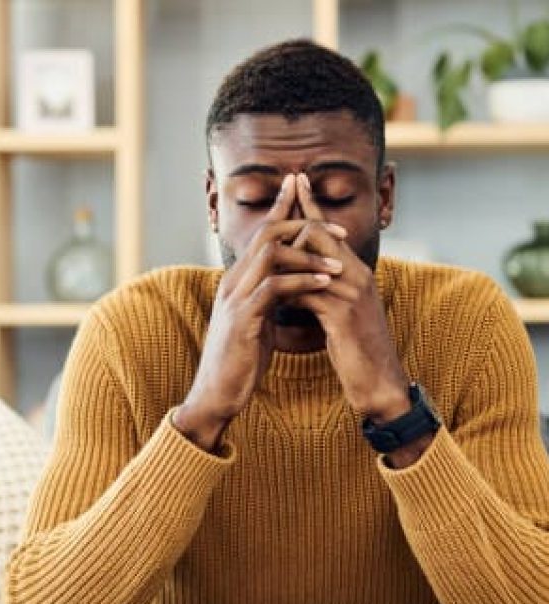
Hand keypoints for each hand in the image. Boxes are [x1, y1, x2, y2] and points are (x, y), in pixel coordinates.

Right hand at [173, 173, 345, 451]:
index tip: (306, 191)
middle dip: (303, 223)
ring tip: (338, 262)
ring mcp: (235, 300)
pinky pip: (274, 288)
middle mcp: (233, 283)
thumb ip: (267, 300)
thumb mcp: (255, 322)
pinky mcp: (243, 320)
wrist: (216, 394)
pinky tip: (324, 283)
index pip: (261, 234)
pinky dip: (302, 281)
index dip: (283, 208)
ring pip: (270, 255)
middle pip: (266, 233)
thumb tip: (288, 286)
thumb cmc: (239, 361)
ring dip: (308, 254)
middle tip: (339, 231)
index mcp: (237, 281)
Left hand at [292, 174, 408, 420]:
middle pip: (319, 233)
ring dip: (285, 258)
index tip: (294, 181)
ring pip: (311, 259)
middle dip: (292, 224)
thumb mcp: (339, 314)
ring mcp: (352, 294)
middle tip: (273, 217)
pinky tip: (274, 295)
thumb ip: (323, 291)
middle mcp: (357, 275)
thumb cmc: (356, 349)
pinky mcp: (343, 316)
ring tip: (264, 257)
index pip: (329, 229)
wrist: (379, 382)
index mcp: (355, 272)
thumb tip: (296, 279)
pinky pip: (308, 292)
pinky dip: (288, 291)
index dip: (311, 204)